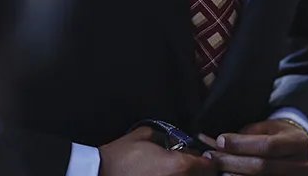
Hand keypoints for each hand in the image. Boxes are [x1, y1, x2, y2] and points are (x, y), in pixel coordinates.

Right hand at [98, 127, 217, 175]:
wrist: (99, 173)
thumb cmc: (120, 158)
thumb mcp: (143, 136)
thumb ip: (163, 136)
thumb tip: (171, 140)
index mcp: (178, 165)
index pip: (207, 165)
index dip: (207, 159)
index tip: (204, 157)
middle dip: (198, 171)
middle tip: (190, 164)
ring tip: (174, 171)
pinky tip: (162, 175)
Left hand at [204, 120, 307, 175]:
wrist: (299, 152)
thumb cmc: (281, 136)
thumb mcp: (270, 127)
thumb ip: (250, 134)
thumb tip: (221, 142)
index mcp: (298, 143)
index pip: (268, 145)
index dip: (242, 144)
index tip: (221, 140)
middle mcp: (301, 165)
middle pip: (262, 167)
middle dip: (232, 161)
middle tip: (212, 156)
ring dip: (232, 174)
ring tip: (217, 166)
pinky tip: (228, 174)